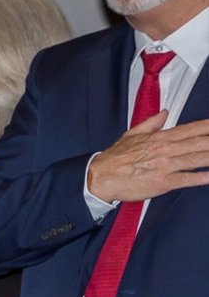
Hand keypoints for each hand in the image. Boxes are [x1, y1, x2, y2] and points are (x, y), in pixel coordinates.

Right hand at [86, 112, 208, 202]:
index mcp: (159, 138)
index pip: (191, 129)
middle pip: (198, 143)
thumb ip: (151, 124)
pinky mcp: (161, 182)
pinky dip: (201, 177)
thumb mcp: (131, 135)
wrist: (98, 177)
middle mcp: (165, 150)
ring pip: (196, 158)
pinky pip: (186, 179)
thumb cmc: (113, 159)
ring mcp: (164, 166)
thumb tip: (164, 113)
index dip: (208, 126)